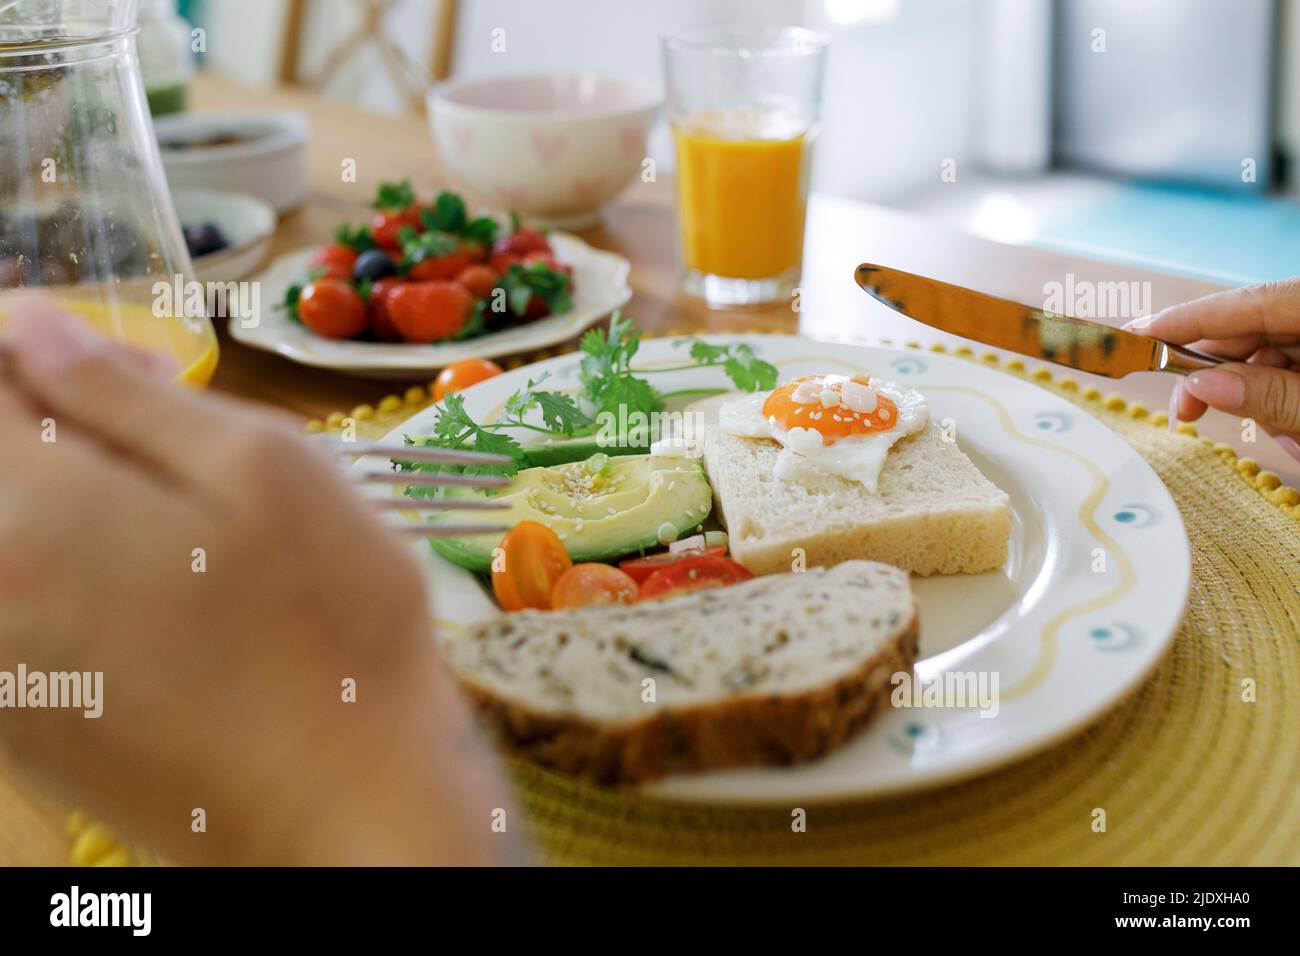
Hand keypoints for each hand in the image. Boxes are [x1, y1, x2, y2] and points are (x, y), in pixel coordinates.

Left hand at [0, 297, 520, 864]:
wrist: (344, 804)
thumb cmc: (332, 620)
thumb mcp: (265, 468)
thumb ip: (127, 392)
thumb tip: (30, 329)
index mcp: (27, 511)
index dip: (39, 346)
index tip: (126, 366)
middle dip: (47, 424)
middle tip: (161, 441)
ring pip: (3, 538)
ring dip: (57, 500)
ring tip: (169, 522)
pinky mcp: (16, 726)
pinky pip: (11, 611)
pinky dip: (56, 573)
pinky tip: (154, 598)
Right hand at [1127, 279, 1299, 461]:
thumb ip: (1269, 396)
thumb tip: (1199, 385)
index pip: (1249, 302)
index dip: (1190, 318)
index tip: (1139, 333)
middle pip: (1251, 332)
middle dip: (1219, 376)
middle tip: (1185, 412)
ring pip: (1266, 357)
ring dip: (1259, 399)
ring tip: (1289, 437)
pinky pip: (1287, 371)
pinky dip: (1281, 402)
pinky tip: (1296, 430)